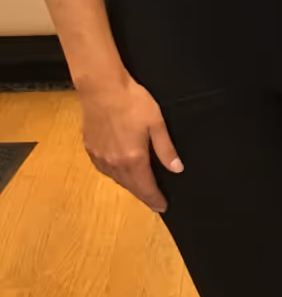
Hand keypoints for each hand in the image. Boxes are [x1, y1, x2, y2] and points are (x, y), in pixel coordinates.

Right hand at [79, 74, 182, 212]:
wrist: (102, 88)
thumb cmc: (133, 102)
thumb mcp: (156, 123)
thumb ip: (165, 149)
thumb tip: (177, 169)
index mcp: (133, 159)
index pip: (146, 187)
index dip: (155, 199)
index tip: (163, 208)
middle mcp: (114, 163)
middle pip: (130, 186)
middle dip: (143, 195)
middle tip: (154, 201)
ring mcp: (99, 157)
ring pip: (117, 179)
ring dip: (129, 185)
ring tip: (140, 187)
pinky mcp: (90, 149)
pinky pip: (105, 169)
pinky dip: (116, 174)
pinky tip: (121, 170)